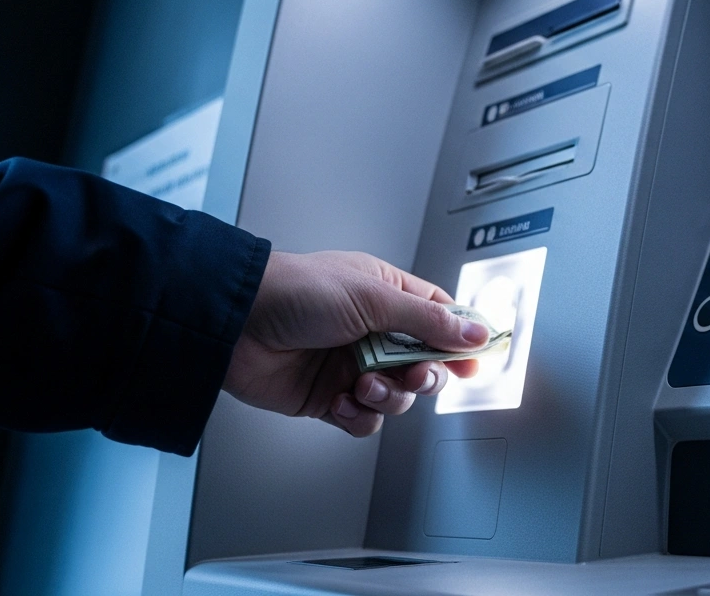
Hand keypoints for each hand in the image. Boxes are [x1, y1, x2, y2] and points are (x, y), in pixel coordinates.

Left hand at [224, 251, 486, 436]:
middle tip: (414, 376)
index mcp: (388, 296)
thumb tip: (475, 332)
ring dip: (387, 397)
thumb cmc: (295, 291)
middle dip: (424, 376)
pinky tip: (341, 401)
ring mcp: (351, 366)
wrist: (234, 323)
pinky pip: (364, 420)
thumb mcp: (372, 298)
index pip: (440, 319)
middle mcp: (373, 331)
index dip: (460, 341)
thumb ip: (428, 321)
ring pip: (397, 397)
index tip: (474, 360)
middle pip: (425, 365)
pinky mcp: (329, 398)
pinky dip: (358, 416)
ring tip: (363, 385)